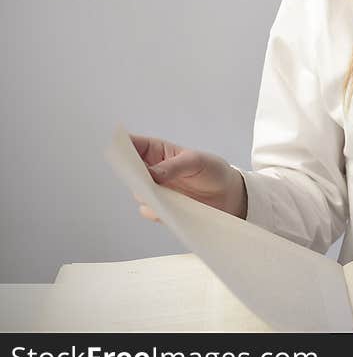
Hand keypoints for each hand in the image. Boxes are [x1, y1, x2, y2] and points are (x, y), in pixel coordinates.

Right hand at [129, 134, 246, 220]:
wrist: (229, 195)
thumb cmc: (213, 170)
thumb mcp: (197, 161)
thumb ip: (174, 166)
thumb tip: (151, 174)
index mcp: (158, 151)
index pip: (133, 145)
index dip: (122, 146)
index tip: (119, 152)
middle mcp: (152, 171)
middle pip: (129, 171)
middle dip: (130, 173)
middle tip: (138, 177)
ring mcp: (156, 191)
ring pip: (138, 193)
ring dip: (146, 194)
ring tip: (159, 194)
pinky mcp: (162, 209)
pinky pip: (150, 211)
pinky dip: (156, 210)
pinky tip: (168, 209)